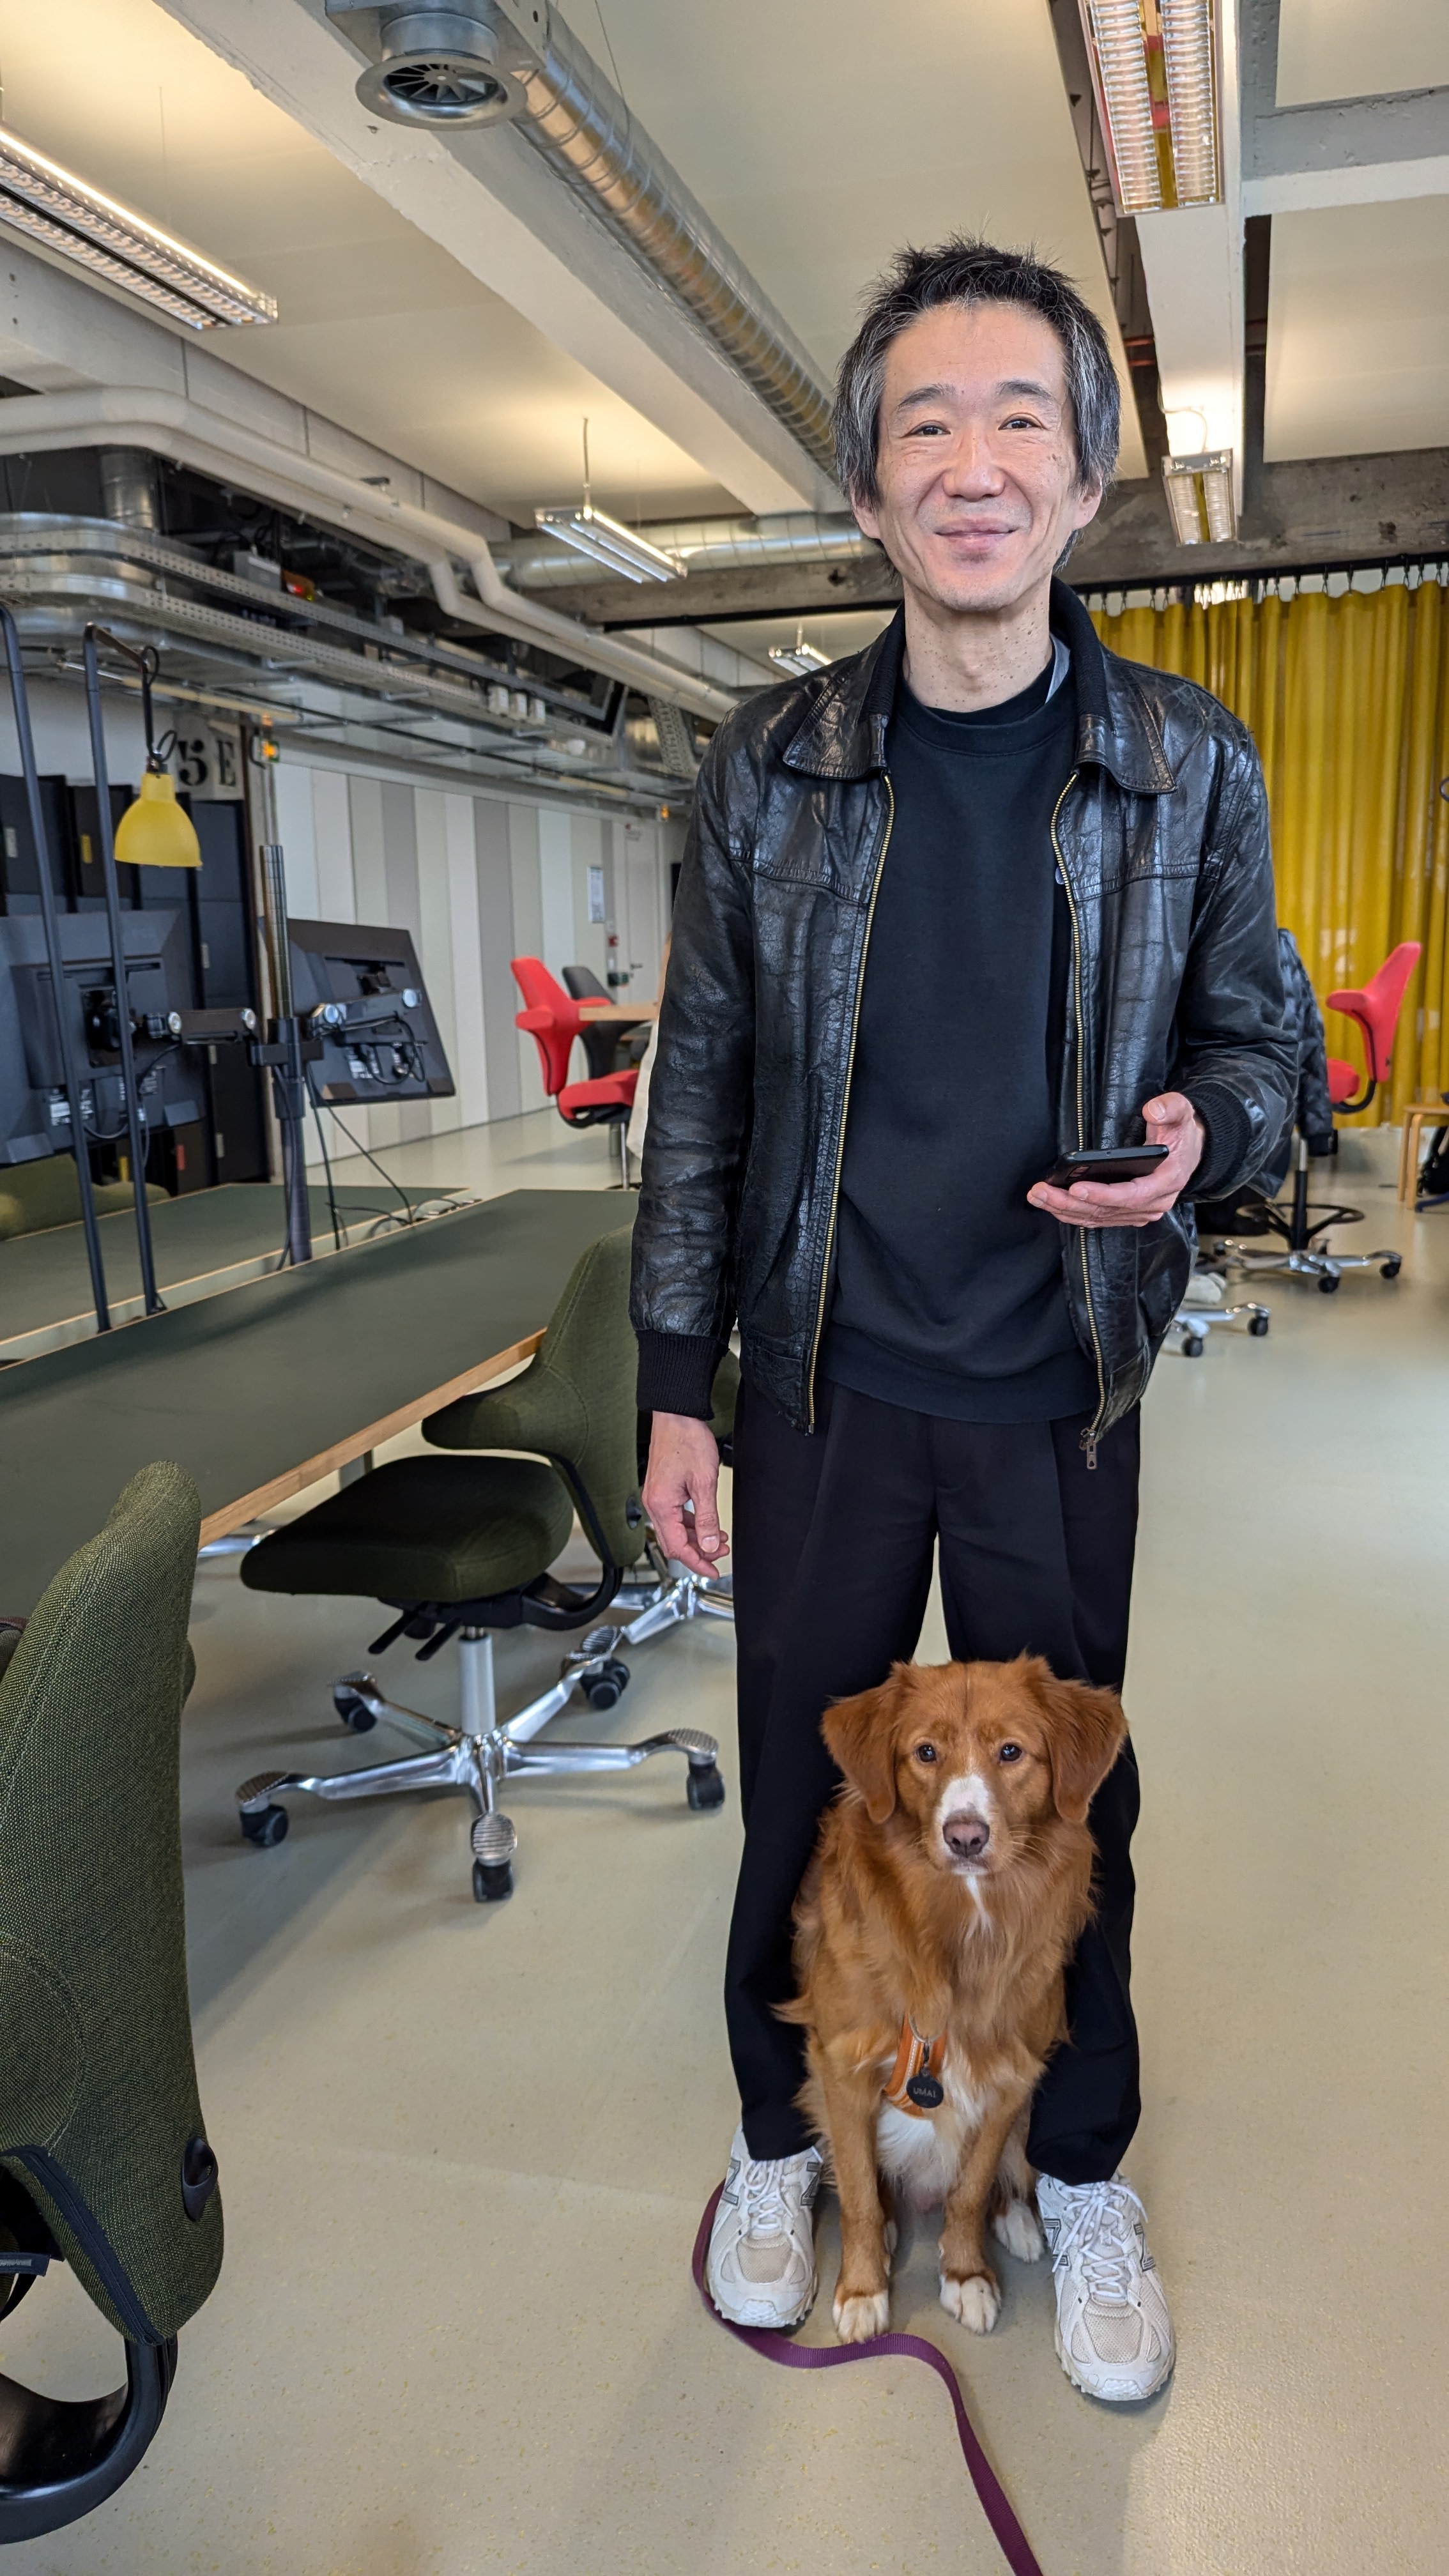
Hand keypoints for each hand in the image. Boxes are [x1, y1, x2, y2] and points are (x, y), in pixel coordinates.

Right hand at [642, 1412, 728, 1577]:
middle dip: (698, 1552)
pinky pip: (675, 1516)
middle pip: (674, 1543)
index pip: (678, 1548)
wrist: (677, 1416)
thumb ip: (708, 1518)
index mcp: (661, 1505)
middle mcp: (654, 1504)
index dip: (697, 1563)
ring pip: (675, 1530)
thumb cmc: (686, 1441)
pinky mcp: (661, 1490)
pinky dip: (691, 1524)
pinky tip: (707, 1524)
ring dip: (697, 1538)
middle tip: (720, 1555)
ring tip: (719, 1539)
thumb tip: (710, 1544)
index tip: (713, 1570)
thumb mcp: (704, 1483)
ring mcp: (656, 1497)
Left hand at [1026, 1092, 1205, 1230]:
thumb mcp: (1181, 1113)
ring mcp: (1140, 1211)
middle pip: (1107, 1210)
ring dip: (1065, 1210)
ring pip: (1098, 1217)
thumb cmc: (1180, 1133)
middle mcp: (1153, 1203)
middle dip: (1070, 1202)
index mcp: (1166, 1182)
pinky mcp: (1129, 1213)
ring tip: (1038, 1196)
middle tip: (1041, 1191)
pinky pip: (1099, 1219)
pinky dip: (1074, 1214)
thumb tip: (1153, 1109)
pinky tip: (1052, 1205)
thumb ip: (1170, 1108)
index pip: (1131, 1195)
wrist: (1188, 1150)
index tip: (1076, 1187)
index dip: (1103, 1194)